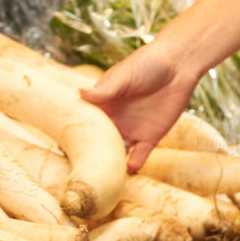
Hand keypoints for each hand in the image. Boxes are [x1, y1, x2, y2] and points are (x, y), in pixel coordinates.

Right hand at [80, 36, 198, 170]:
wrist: (178, 66)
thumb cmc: (146, 64)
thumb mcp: (124, 75)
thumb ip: (106, 89)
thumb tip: (81, 94)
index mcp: (101, 104)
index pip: (83, 122)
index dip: (72, 134)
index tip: (61, 146)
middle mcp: (113, 120)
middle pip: (97, 143)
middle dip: (89, 155)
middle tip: (79, 169)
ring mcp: (130, 130)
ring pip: (116, 153)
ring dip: (110, 164)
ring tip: (102, 176)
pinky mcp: (150, 137)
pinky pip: (140, 155)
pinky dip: (135, 163)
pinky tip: (130, 168)